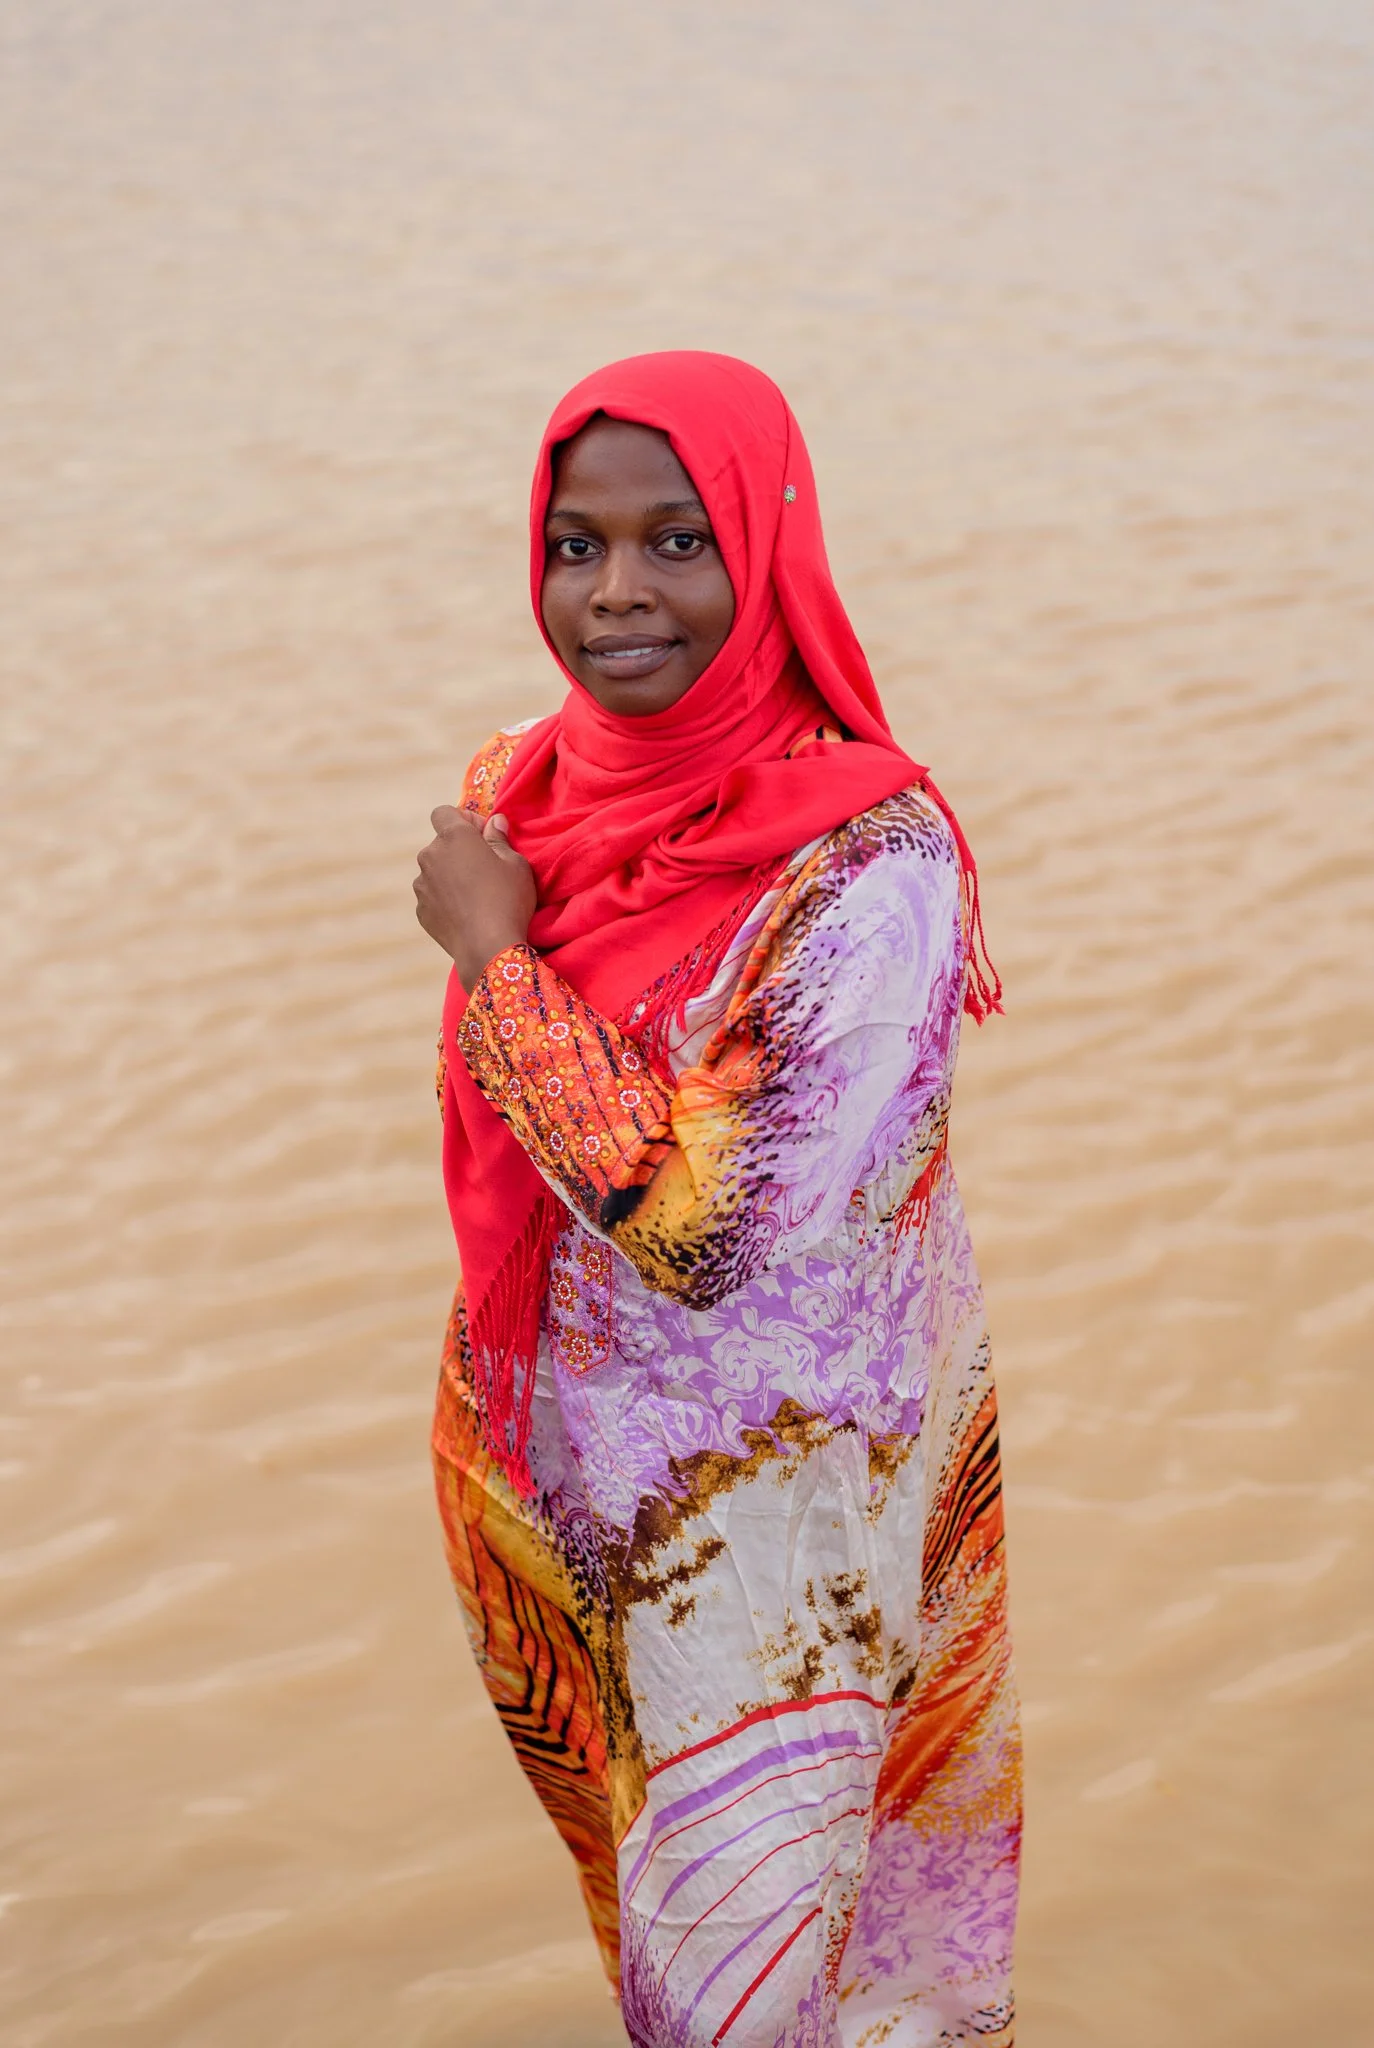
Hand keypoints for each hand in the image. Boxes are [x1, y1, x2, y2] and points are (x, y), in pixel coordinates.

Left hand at [413, 807, 536, 991]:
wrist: (488, 948)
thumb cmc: (508, 899)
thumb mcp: (516, 863)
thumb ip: (500, 838)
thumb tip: (494, 822)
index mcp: (453, 837)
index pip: (444, 812)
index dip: (464, 820)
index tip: (484, 836)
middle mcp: (430, 856)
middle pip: (441, 843)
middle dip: (459, 850)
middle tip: (486, 868)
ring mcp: (421, 885)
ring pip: (436, 871)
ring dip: (451, 875)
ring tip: (476, 895)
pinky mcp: (421, 910)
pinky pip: (433, 896)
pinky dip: (446, 899)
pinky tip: (467, 913)